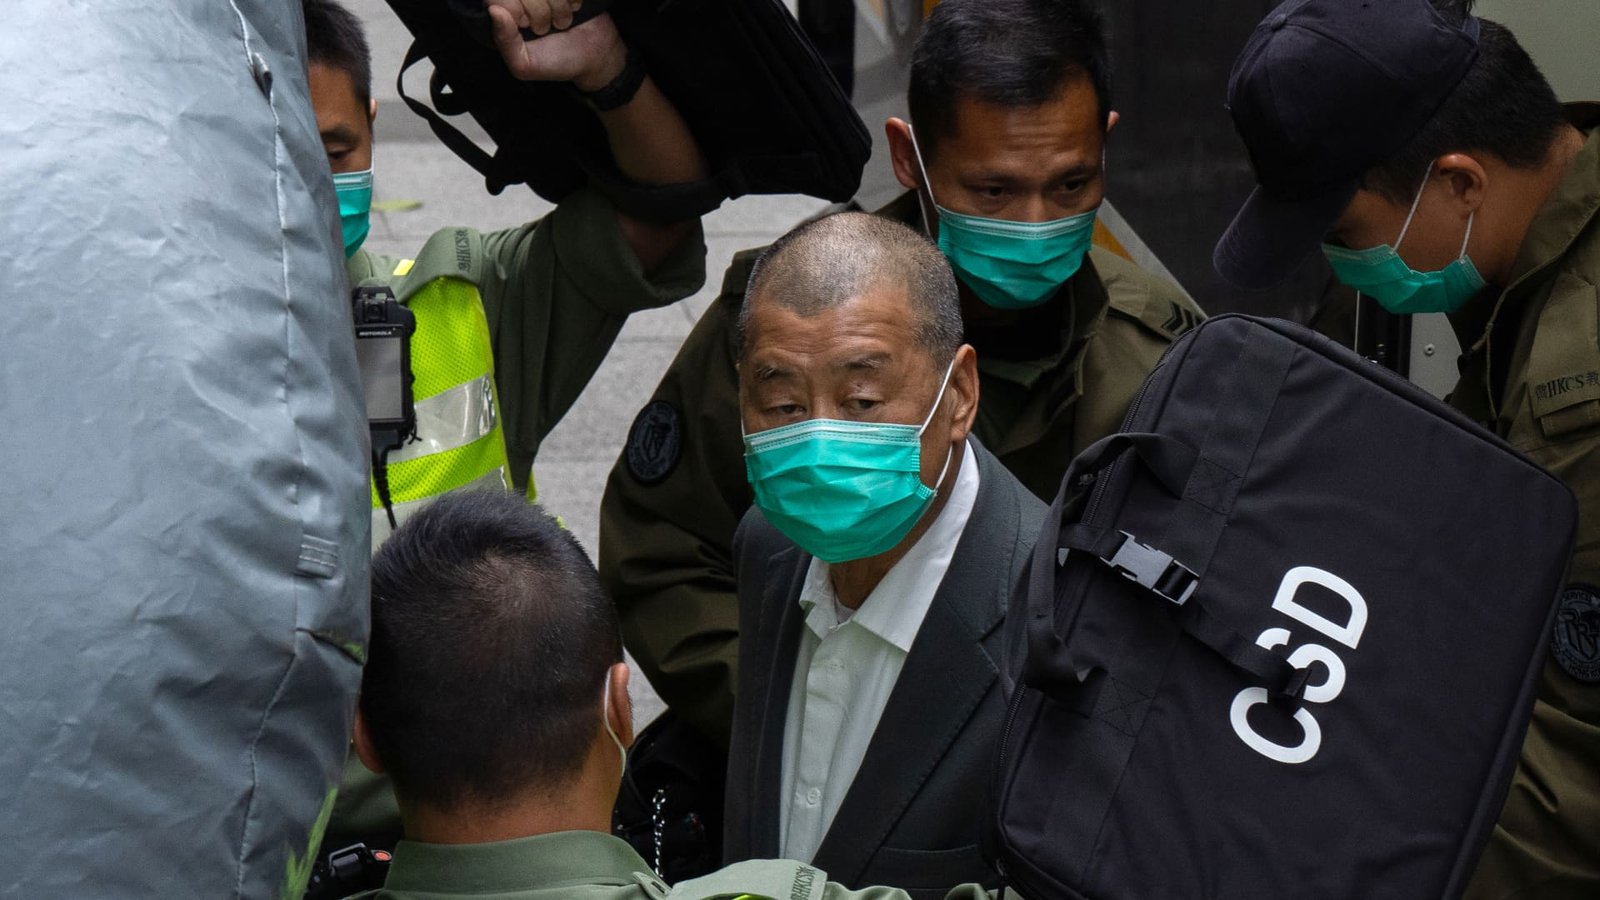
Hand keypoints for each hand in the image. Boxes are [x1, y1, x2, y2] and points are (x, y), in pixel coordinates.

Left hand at [484, 0, 627, 90]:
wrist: (595, 58)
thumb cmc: (556, 62)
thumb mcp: (525, 63)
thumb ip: (504, 41)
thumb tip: (493, 10)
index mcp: (505, 13)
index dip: (516, 9)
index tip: (526, 25)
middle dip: (540, 13)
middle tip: (545, 28)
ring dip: (559, 6)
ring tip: (560, 22)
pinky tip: (573, 9)